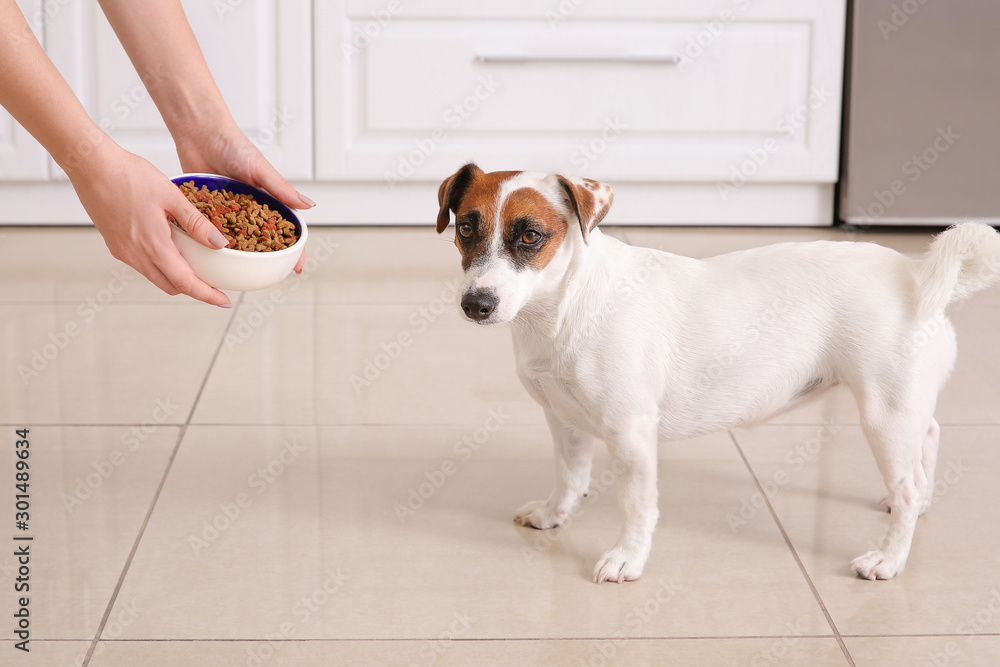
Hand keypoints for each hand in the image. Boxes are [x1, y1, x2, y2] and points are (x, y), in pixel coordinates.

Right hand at [69, 142, 232, 306]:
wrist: (91, 165)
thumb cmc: (128, 175)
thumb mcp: (171, 196)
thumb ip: (196, 223)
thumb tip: (219, 244)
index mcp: (152, 245)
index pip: (185, 283)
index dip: (207, 295)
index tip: (224, 301)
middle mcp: (135, 255)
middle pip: (171, 286)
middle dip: (194, 289)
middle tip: (214, 284)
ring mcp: (122, 252)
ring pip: (156, 277)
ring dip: (176, 278)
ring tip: (196, 267)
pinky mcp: (115, 245)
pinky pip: (142, 265)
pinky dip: (160, 266)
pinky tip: (171, 249)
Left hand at [175, 121, 313, 273]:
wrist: (201, 133)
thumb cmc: (234, 145)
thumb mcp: (260, 169)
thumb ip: (282, 189)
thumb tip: (309, 206)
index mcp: (267, 200)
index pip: (285, 229)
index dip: (293, 249)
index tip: (296, 268)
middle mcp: (249, 208)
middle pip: (262, 240)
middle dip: (267, 260)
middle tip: (269, 277)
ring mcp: (228, 211)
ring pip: (236, 239)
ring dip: (239, 256)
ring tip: (240, 274)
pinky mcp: (206, 209)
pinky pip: (211, 229)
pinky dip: (212, 242)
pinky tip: (211, 257)